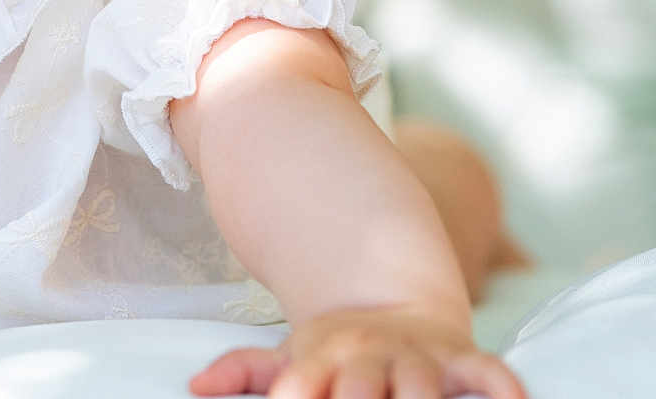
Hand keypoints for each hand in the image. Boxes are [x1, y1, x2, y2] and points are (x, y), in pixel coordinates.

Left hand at [188, 307, 527, 397]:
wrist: (396, 306)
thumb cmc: (341, 352)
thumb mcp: (293, 356)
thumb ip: (248, 371)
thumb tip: (196, 387)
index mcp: (325, 359)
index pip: (303, 387)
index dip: (296, 395)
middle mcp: (371, 358)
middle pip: (363, 392)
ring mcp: (419, 359)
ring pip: (424, 387)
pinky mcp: (462, 360)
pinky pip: (489, 372)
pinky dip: (500, 387)